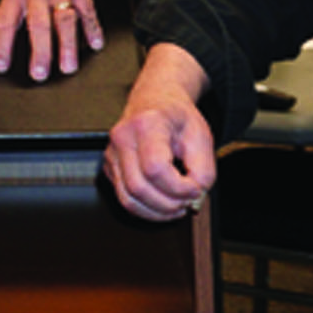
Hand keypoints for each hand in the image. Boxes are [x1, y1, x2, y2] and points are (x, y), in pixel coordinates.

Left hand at [0, 0, 102, 81]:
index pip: (6, 20)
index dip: (3, 45)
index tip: (1, 65)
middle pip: (39, 26)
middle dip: (40, 52)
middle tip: (39, 74)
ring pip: (65, 21)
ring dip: (67, 46)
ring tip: (68, 67)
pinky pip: (88, 10)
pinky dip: (92, 28)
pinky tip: (94, 45)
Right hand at [104, 44, 215, 218]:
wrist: (155, 100)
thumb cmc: (176, 117)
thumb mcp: (201, 137)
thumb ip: (203, 170)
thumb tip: (194, 195)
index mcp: (147, 124)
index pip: (155, 168)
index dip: (178, 188)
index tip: (195, 189)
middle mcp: (123, 137)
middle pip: (138, 188)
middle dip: (168, 205)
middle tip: (187, 203)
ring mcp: (111, 153)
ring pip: (128, 199)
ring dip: (156, 212)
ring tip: (177, 207)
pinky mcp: (109, 167)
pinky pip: (124, 198)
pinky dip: (146, 209)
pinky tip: (163, 203)